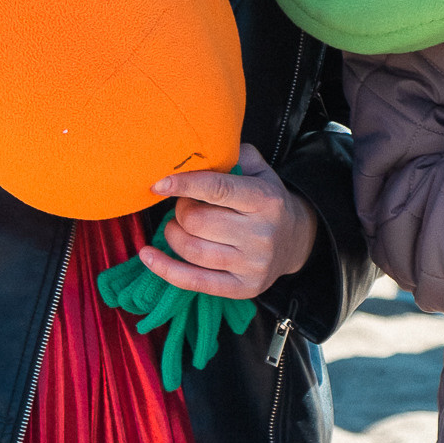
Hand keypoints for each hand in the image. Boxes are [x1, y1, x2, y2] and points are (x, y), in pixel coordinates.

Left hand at [144, 144, 316, 300]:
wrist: (295, 241)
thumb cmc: (266, 200)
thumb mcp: (259, 169)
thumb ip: (231, 156)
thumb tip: (194, 153)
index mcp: (266, 199)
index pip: (218, 189)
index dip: (184, 184)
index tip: (158, 183)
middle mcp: (261, 234)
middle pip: (198, 222)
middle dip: (180, 211)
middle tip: (183, 206)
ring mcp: (253, 264)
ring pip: (192, 250)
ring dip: (173, 235)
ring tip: (176, 227)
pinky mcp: (243, 288)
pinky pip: (194, 281)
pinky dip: (165, 269)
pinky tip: (148, 256)